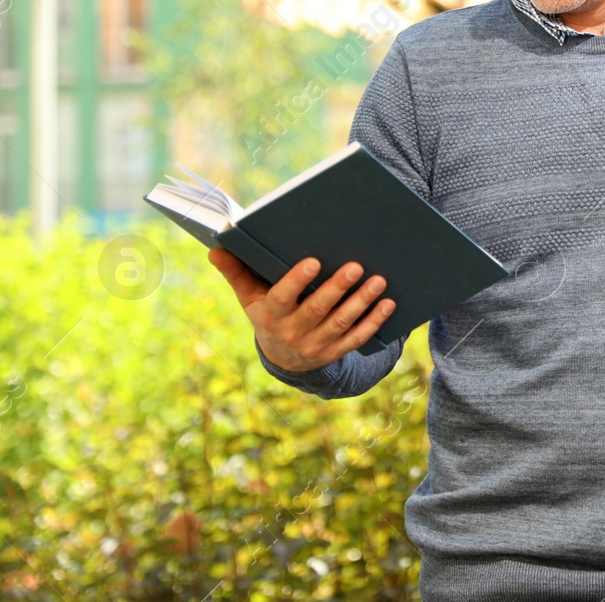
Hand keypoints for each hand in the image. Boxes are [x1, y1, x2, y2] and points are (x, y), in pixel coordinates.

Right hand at [208, 248, 394, 372]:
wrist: (283, 358)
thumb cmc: (267, 313)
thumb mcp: (249, 296)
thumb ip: (236, 271)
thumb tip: (215, 248)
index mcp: (271, 315)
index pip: (283, 297)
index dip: (297, 280)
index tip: (313, 260)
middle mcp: (293, 332)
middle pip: (318, 310)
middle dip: (338, 288)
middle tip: (356, 265)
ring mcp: (316, 345)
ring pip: (341, 323)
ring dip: (362, 302)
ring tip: (379, 281)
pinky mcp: (335, 352)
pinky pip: (357, 338)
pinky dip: (374, 321)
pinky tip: (388, 304)